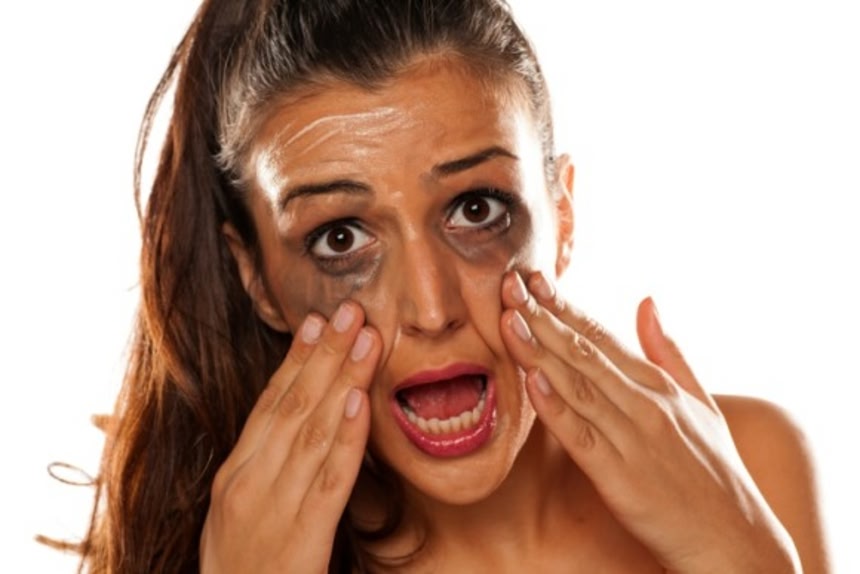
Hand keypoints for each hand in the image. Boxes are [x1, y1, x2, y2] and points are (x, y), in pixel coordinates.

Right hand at [200, 301, 381, 573]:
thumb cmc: (242, 571)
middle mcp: (249, 483)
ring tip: (364, 338)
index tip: (315, 321)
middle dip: (324, 353)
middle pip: (292, 405)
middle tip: (349, 309)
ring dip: (342, 378)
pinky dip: (345, 436)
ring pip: (312, 431)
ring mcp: (274, 508)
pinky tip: (358, 402)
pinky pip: (329, 479)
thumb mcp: (238, 514)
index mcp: (234, 474)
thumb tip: (294, 422)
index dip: (295, 361)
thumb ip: (264, 468)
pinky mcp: (302, 538)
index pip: (269, 405)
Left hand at [499, 271, 799, 573]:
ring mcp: (632, 439)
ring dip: (539, 351)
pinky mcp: (619, 477)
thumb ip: (668, 351)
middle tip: (508, 285)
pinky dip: (556, 409)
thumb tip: (647, 301)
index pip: (601, 335)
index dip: (564, 306)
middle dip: (542, 316)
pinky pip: (580, 437)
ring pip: (576, 386)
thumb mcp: (701, 402)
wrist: (734, 540)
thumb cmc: (715, 472)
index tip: (533, 279)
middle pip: (583, 352)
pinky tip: (533, 383)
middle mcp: (644, 404)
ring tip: (509, 319)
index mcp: (659, 384)